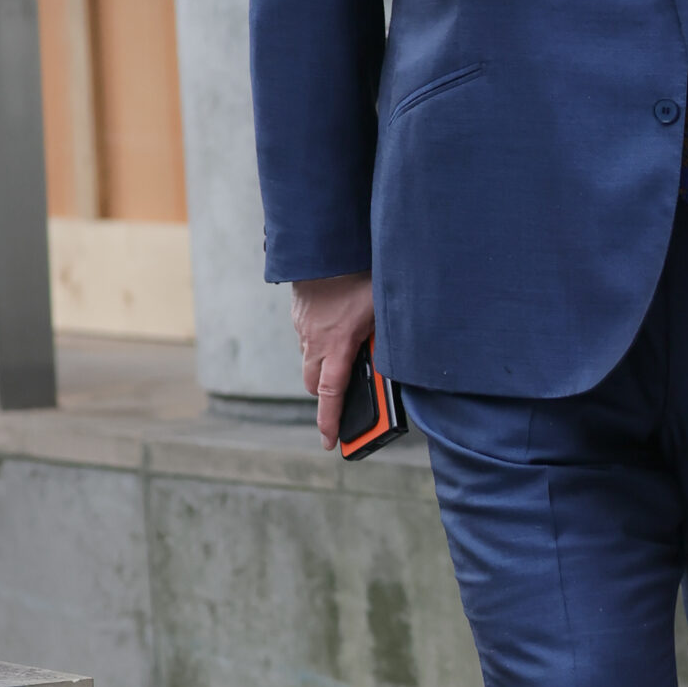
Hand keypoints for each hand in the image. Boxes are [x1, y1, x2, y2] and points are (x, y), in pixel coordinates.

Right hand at [290, 272, 374, 448]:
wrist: (324, 244)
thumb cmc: (358, 275)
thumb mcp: (383, 310)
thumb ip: (383, 339)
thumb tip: (388, 362)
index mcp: (336, 345)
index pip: (330, 394)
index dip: (329, 421)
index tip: (329, 442)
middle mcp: (314, 340)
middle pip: (313, 383)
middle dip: (325, 397)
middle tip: (341, 403)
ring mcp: (303, 326)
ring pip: (309, 359)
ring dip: (323, 367)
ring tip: (345, 360)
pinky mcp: (299, 312)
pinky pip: (307, 337)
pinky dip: (319, 343)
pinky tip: (337, 327)